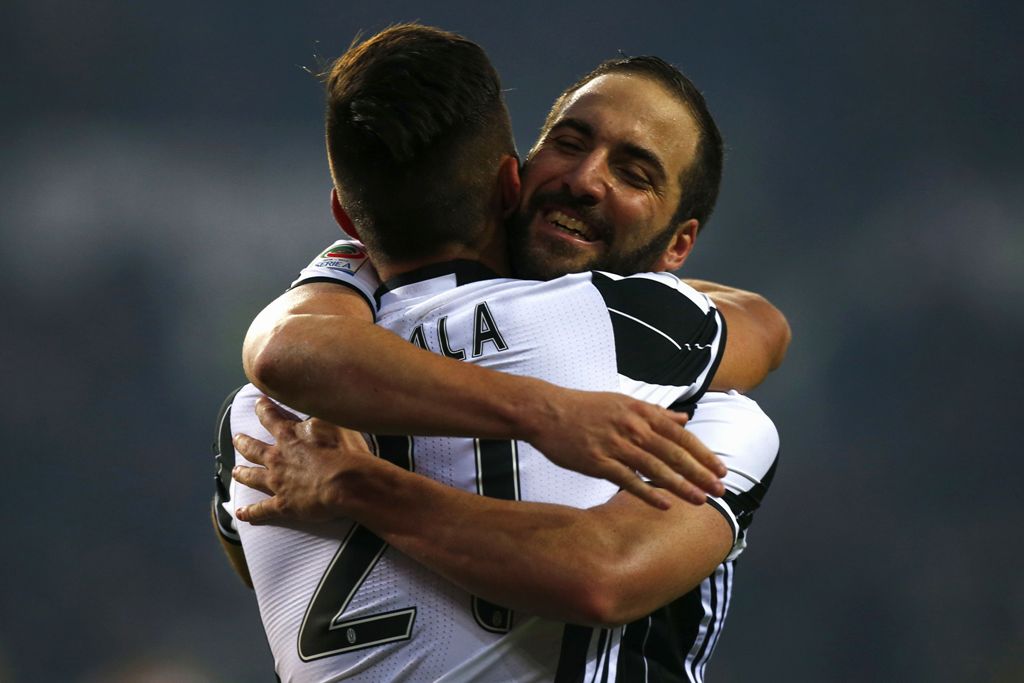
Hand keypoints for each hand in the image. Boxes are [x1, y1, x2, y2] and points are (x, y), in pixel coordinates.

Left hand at [231, 397, 374, 523]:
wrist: (349, 484)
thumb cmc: (346, 452)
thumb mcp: (335, 422)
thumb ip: (319, 416)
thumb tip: (313, 409)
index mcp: (289, 435)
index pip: (270, 417)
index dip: (263, 408)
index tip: (258, 403)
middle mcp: (277, 457)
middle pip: (253, 448)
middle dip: (243, 442)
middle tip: (237, 439)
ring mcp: (277, 482)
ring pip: (252, 476)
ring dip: (242, 473)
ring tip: (235, 471)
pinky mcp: (283, 505)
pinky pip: (261, 510)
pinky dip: (250, 513)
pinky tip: (242, 514)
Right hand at [526, 389, 725, 508]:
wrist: (547, 411)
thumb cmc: (586, 407)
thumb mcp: (624, 402)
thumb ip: (656, 412)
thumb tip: (684, 418)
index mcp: (641, 412)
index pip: (681, 434)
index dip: (703, 453)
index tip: (720, 469)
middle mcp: (633, 427)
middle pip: (673, 453)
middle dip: (700, 473)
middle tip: (720, 490)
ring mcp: (615, 445)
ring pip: (655, 468)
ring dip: (680, 486)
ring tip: (700, 500)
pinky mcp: (598, 462)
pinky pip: (627, 480)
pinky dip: (647, 492)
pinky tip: (664, 504)